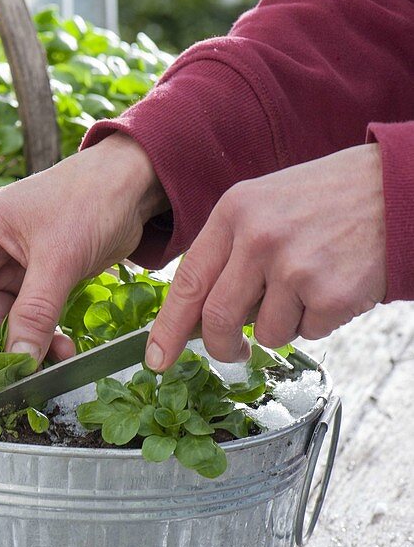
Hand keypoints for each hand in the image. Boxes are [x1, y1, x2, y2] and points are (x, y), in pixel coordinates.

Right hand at [0, 133, 167, 360]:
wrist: (136, 182)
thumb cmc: (92, 199)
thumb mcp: (59, 259)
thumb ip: (35, 312)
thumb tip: (17, 359)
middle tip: (6, 379)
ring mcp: (8, 264)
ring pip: (0, 320)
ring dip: (20, 346)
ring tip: (44, 367)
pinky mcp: (34, 277)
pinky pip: (26, 318)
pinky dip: (40, 337)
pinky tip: (62, 351)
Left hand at [146, 143, 386, 369]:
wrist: (398, 188)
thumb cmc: (326, 199)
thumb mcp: (263, 204)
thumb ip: (227, 251)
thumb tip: (194, 313)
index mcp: (234, 214)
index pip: (187, 282)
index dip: (167, 328)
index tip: (156, 358)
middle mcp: (259, 239)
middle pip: (216, 319)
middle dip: (220, 346)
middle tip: (231, 351)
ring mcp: (295, 267)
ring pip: (264, 332)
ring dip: (280, 326)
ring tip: (305, 289)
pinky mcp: (330, 293)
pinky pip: (307, 333)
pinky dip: (317, 322)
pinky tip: (332, 287)